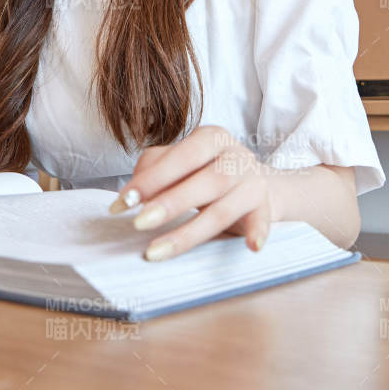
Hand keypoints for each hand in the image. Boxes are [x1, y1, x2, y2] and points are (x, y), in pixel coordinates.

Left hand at [108, 125, 274, 260]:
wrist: (256, 182)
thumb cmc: (206, 170)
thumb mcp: (180, 160)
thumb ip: (155, 167)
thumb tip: (134, 192)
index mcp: (211, 138)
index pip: (180, 157)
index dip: (151, 180)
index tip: (123, 202)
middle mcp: (235, 156)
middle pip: (204, 182)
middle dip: (169, 204)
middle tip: (138, 223)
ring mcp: (253, 183)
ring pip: (222, 210)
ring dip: (189, 233)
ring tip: (156, 251)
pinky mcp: (265, 208)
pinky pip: (262, 221)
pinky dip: (258, 233)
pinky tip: (251, 246)